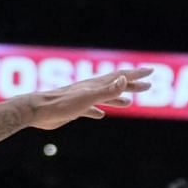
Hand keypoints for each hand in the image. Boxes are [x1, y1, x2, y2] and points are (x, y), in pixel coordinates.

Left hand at [23, 66, 153, 128]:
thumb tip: (124, 78)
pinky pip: (90, 109)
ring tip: (129, 102)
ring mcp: (82, 99)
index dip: (136, 74)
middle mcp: (90, 89)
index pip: (120, 76)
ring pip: (104, 97)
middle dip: (131, 85)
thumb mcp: (88, 97)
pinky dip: (98, 111)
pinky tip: (100, 115)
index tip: (151, 71)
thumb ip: (107, 89)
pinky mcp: (73, 110)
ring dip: (117, 98)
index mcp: (95, 85)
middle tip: (148, 86)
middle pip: (115, 85)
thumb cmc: (61, 104)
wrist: (37, 111)